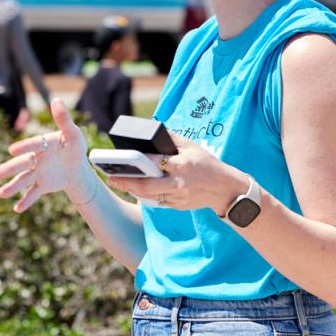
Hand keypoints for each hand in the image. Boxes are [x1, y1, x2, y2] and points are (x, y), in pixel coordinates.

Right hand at [0, 98, 93, 212]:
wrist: (77, 167)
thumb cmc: (73, 147)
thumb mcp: (73, 134)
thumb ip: (64, 119)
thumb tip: (57, 99)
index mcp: (41, 144)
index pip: (31, 146)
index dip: (23, 148)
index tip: (12, 151)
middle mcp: (35, 159)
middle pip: (21, 164)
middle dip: (9, 169)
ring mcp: (37, 173)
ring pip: (23, 180)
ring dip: (12, 187)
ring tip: (1, 194)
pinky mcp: (42, 185)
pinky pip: (33, 193)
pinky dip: (26, 201)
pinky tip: (17, 209)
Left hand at [117, 132, 242, 214]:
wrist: (224, 188)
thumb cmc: (206, 163)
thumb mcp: (192, 146)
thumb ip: (171, 139)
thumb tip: (151, 130)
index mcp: (182, 164)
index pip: (155, 161)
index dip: (138, 160)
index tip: (123, 158)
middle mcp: (179, 182)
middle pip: (148, 185)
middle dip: (127, 182)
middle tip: (111, 178)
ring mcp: (178, 196)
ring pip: (150, 196)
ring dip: (132, 190)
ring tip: (119, 182)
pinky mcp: (178, 205)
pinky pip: (157, 202)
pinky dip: (145, 196)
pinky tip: (134, 189)